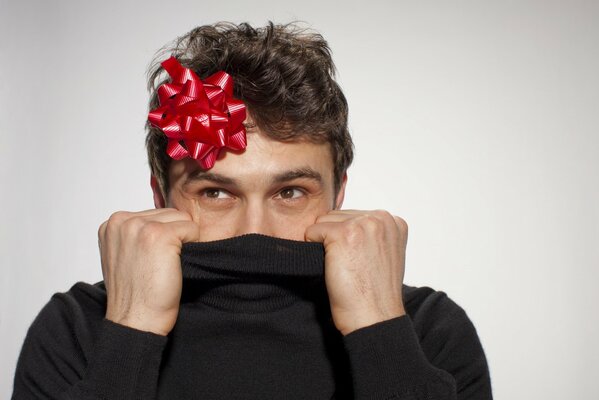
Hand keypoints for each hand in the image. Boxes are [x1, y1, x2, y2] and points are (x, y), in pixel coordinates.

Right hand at [98, 208, 200, 335]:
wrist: (137, 320)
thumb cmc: (137, 293)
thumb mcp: (127, 254)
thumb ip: (137, 233)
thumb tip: (169, 216)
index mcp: (112, 224)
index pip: (155, 213)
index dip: (163, 237)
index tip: (150, 261)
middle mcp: (122, 221)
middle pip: (169, 213)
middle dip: (174, 236)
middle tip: (160, 264)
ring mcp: (139, 226)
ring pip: (182, 218)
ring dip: (183, 241)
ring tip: (166, 264)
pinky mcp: (159, 235)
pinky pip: (192, 228)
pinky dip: (193, 246)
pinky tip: (175, 265)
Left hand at [305, 210, 406, 335]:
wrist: (373, 318)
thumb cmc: (374, 293)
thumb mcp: (384, 254)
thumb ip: (371, 234)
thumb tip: (343, 221)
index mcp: (393, 221)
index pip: (353, 216)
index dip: (348, 241)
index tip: (360, 262)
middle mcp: (381, 218)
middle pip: (337, 216)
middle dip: (335, 240)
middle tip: (351, 267)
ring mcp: (363, 224)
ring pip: (323, 221)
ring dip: (325, 244)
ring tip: (343, 267)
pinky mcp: (343, 234)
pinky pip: (312, 232)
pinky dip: (314, 250)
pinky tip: (333, 267)